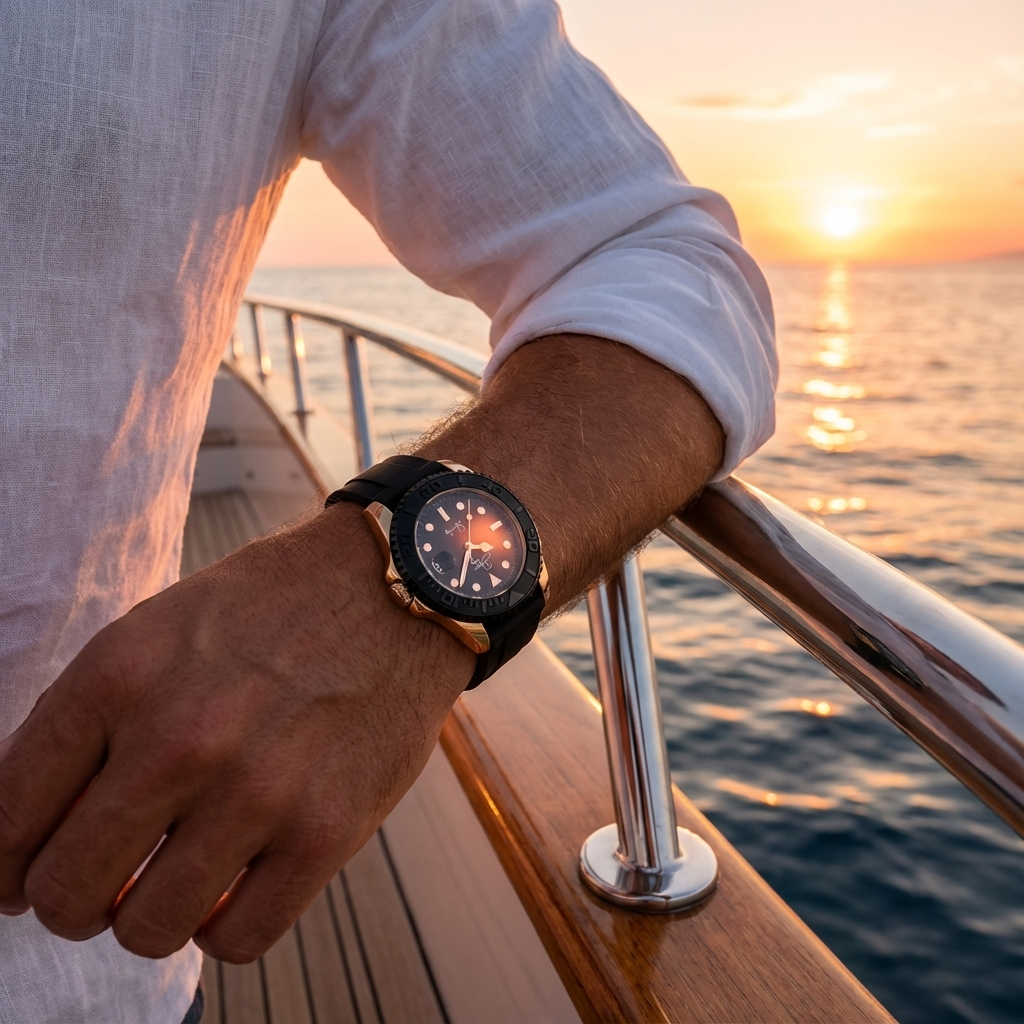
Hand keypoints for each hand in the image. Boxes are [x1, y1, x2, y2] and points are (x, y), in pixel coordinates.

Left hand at [0, 503, 472, 960]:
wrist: (392, 589)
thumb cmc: (271, 609)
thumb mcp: (155, 631)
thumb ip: (86, 723)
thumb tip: (31, 831)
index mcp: (119, 676)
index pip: (7, 816)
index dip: (2, 867)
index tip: (20, 880)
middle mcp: (180, 738)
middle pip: (67, 890)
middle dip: (72, 901)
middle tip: (101, 885)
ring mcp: (257, 790)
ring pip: (147, 929)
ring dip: (149, 917)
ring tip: (176, 879)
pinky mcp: (327, 830)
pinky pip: (238, 940)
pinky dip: (224, 925)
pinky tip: (237, 881)